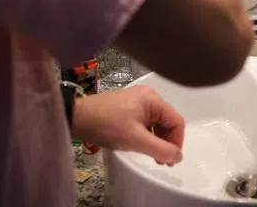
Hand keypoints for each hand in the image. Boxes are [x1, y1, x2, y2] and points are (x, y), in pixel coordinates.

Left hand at [70, 85, 184, 166]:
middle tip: (162, 161)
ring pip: (156, 123)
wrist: (79, 118)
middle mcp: (147, 96)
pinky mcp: (128, 107)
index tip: (170, 159)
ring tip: (152, 156)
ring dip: (157, 140)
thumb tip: (178, 156)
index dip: (177, 142)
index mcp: (152, 99)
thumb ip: (161, 149)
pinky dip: (147, 135)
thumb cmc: (107, 125)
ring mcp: (137, 101)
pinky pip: (145, 122)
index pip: (176, 121)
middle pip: (167, 121)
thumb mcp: (137, 140)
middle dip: (167, 142)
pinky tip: (141, 146)